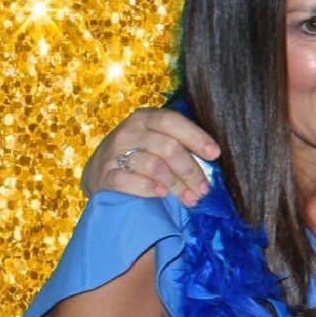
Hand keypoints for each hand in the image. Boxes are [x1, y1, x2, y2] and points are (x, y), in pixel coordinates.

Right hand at [82, 108, 219, 205]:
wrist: (100, 172)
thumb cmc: (139, 155)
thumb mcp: (156, 141)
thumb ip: (179, 144)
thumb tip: (211, 159)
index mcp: (145, 118)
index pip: (172, 121)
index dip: (196, 137)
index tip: (214, 154)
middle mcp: (129, 132)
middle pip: (168, 148)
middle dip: (191, 171)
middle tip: (203, 189)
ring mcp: (114, 153)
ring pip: (154, 166)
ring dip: (176, 185)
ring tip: (189, 198)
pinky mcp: (104, 174)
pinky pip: (130, 181)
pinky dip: (149, 189)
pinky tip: (162, 194)